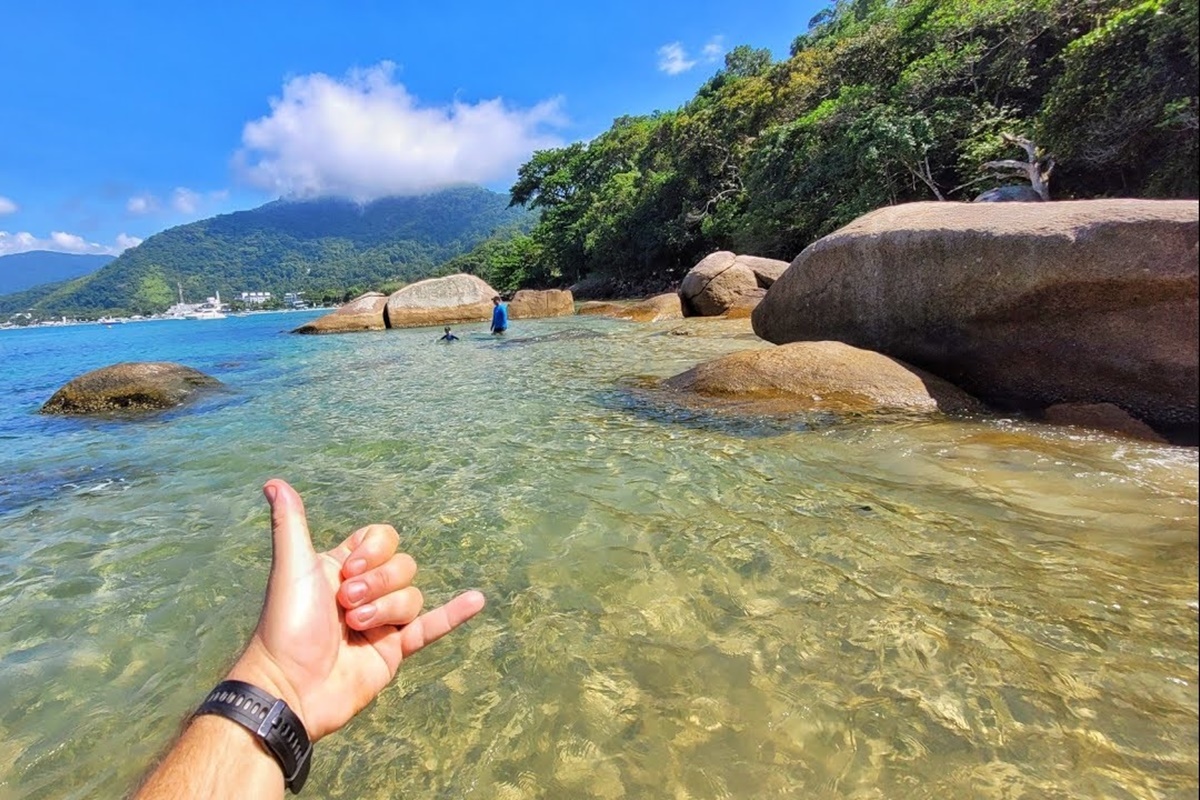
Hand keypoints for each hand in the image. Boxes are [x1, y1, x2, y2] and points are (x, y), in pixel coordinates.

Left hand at [227, 479, 484, 740]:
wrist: (290, 687)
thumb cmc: (285, 626)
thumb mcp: (291, 567)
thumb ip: (291, 525)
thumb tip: (274, 483)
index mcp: (341, 569)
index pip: (380, 538)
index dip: (374, 549)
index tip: (351, 568)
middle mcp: (364, 592)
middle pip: (402, 566)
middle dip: (378, 582)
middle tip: (345, 604)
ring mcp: (381, 622)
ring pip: (412, 596)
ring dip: (387, 608)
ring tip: (357, 626)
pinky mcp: (393, 650)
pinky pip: (430, 627)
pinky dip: (454, 614)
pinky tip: (476, 600)